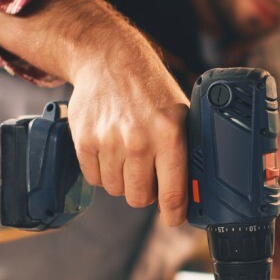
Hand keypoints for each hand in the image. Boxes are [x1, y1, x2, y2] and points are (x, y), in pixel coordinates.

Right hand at [0, 0, 191, 225]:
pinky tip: (109, 149)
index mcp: (170, 134)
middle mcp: (139, 140)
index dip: (175, 213)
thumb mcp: (180, 114)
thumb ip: (187, 151)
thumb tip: (194, 192)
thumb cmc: (151, 92)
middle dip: (145, 192)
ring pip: (116, 190)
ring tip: (127, 155)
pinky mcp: (84, 140)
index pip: (173, 191)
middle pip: (139, 197)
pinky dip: (102, 171)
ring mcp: (109, 140)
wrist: (110, 60)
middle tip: (147, 175)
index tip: (175, 219)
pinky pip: (94, 178)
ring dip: (122, 180)